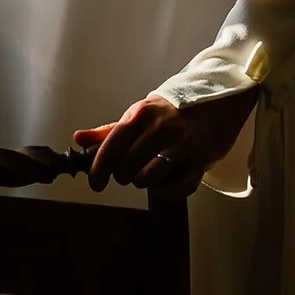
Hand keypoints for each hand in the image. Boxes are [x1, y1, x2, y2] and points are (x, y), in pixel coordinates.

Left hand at [74, 87, 259, 196]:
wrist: (217, 101)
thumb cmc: (171, 111)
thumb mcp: (141, 113)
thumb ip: (110, 129)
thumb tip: (78, 139)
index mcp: (141, 114)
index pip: (112, 144)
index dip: (99, 167)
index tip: (95, 184)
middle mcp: (160, 129)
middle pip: (127, 166)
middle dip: (124, 175)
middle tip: (129, 171)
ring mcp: (182, 146)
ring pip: (149, 179)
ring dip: (144, 183)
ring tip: (147, 174)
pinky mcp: (200, 161)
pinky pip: (178, 189)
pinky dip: (167, 193)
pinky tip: (165, 184)